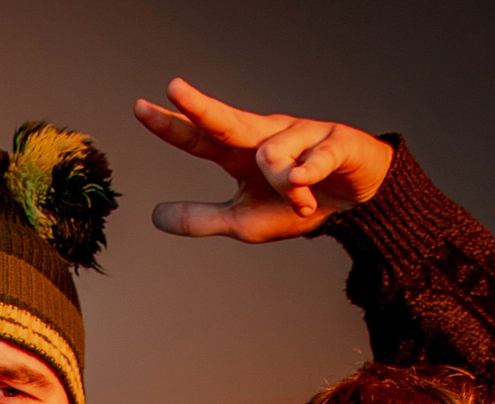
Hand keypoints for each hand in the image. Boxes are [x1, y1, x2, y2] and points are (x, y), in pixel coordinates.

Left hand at [136, 77, 392, 242]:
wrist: (354, 199)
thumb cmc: (295, 204)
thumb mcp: (242, 221)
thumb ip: (201, 219)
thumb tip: (155, 216)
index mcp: (240, 153)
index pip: (200, 136)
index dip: (171, 125)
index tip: (140, 108)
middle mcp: (266, 135)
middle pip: (227, 119)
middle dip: (201, 107)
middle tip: (174, 89)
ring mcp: (300, 134)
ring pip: (272, 154)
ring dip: (280, 183)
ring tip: (298, 199)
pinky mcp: (335, 140)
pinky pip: (313, 158)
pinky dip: (308, 174)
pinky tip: (304, 186)